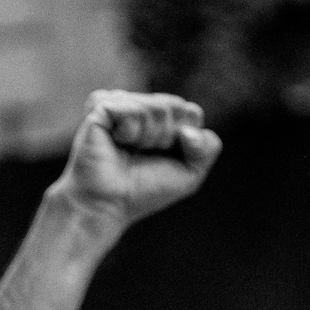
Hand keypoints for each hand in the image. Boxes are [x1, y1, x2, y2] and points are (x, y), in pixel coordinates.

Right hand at [51, 92, 220, 231]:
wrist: (106, 205)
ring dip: (148, 136)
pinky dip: (130, 129)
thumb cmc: (142, 192)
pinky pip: (132, 107)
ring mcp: (120, 104)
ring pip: (156, 106)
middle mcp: (141, 106)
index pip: (191, 112)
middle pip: (176, 106)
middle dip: (166, 137)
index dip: (184, 140)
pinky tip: (116, 141)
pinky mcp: (101, 106)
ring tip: (127, 150)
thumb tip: (189, 130)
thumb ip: (208, 148)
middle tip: (142, 156)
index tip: (163, 158)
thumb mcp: (190, 175)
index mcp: (161, 118)